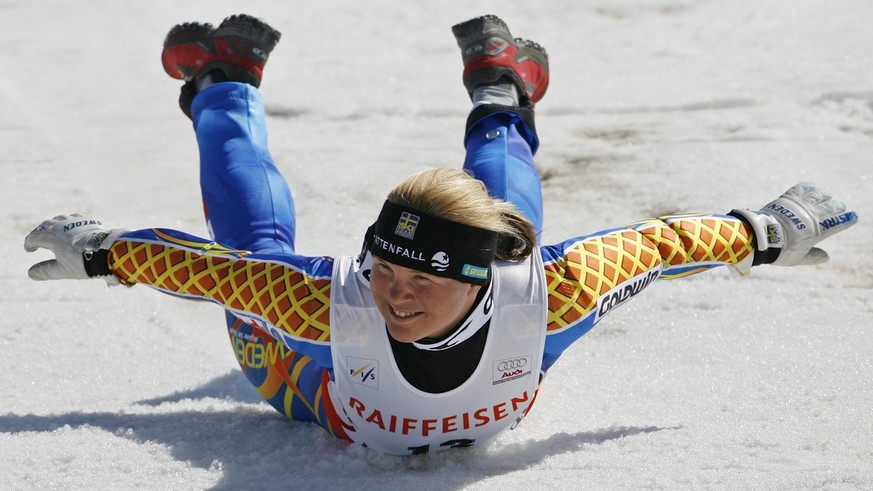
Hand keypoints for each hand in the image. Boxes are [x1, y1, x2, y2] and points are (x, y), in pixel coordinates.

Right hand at [24, 214, 125, 280]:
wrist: (107, 251)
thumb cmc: (83, 262)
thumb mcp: (62, 270)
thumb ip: (46, 271)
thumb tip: (31, 273)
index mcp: (51, 237)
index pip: (35, 237)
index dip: (30, 243)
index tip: (29, 249)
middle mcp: (61, 225)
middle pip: (45, 226)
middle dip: (39, 233)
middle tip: (37, 241)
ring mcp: (74, 221)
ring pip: (58, 219)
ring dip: (52, 226)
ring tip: (52, 233)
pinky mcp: (87, 221)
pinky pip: (73, 218)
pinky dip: (67, 222)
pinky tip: (69, 227)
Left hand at [732, 183, 857, 266]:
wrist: (762, 237)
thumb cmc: (780, 250)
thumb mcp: (799, 258)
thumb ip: (813, 257)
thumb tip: (827, 257)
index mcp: (817, 231)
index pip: (837, 223)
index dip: (847, 220)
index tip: (854, 216)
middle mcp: (811, 216)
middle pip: (830, 207)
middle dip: (838, 206)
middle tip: (840, 206)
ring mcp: (800, 205)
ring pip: (818, 195)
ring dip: (825, 195)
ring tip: (827, 196)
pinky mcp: (787, 198)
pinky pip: (801, 189)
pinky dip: (809, 187)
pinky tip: (812, 187)